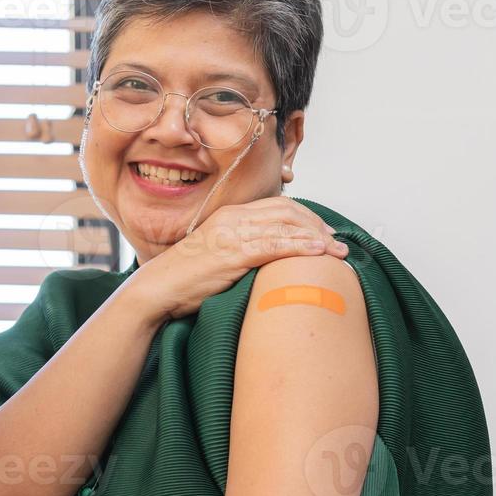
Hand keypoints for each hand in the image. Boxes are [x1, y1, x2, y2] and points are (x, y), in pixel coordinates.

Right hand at [126, 197, 349, 322]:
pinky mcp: (232, 254)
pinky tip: (317, 253)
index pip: (280, 206)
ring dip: (317, 239)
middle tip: (338, 244)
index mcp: (230, 214)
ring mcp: (232, 235)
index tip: (326, 234)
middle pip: (289, 212)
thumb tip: (271, 256)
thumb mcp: (217, 252)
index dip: (309, 218)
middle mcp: (233, 218)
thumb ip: (242, 245)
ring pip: (286, 227)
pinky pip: (274, 246)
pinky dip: (299, 247)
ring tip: (338, 252)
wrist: (157, 289)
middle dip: (319, 227)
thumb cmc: (186, 277)